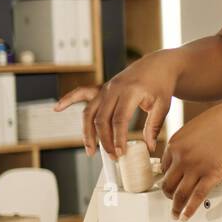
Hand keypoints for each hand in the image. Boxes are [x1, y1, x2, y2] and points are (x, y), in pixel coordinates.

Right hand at [54, 51, 180, 157]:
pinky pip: (82, 93)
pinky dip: (69, 100)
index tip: (120, 152)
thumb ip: (154, 126)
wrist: (158, 65)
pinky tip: (57, 108)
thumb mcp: (163, 105)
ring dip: (88, 132)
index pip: (119, 119)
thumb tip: (150, 147)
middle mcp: (114, 89)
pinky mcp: (102, 88)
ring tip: (91, 150)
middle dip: (104, 140)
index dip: (117, 138)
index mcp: (131, 91)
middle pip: (101, 119)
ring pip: (90, 112)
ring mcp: (106, 88)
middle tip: (112, 156)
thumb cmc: (161, 85)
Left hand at [159, 98, 221, 219]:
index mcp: (174, 144)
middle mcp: (181, 157)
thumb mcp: (193, 128)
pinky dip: (189, 210)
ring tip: (175, 212)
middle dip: (168, 193)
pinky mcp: (211, 176)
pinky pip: (197, 197)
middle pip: (168, 183)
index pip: (163, 167)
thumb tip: (185, 157)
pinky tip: (185, 215)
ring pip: (179, 194)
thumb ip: (185, 144)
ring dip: (175, 206)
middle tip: (171, 198)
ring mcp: (195, 168)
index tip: (170, 181)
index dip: (167, 176)